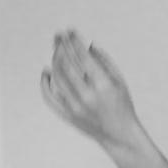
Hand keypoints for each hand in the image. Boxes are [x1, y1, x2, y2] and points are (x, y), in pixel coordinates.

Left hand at [41, 29, 139, 149]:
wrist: (119, 135)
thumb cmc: (122, 105)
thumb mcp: (120, 81)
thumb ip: (105, 61)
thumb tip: (87, 45)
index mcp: (103, 85)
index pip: (83, 57)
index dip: (75, 42)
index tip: (70, 31)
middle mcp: (87, 96)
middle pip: (67, 64)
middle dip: (61, 47)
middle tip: (58, 36)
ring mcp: (75, 107)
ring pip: (57, 78)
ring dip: (54, 61)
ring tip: (55, 50)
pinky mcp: (68, 116)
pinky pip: (50, 97)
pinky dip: (45, 83)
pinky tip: (46, 72)